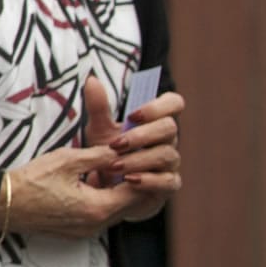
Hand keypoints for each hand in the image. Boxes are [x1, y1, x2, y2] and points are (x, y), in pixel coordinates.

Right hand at [2, 144, 150, 239]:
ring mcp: (85, 232)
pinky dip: (104, 202)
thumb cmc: (31, 181)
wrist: (2, 204)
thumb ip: (99, 156)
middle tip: (135, 163)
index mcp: (98, 207)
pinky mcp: (74, 233)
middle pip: (129, 205)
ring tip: (116, 173)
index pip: (137, 192)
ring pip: (115, 212)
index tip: (145, 158)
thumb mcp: (67, 160)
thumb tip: (121, 151)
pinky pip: (100, 218)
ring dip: (118, 194)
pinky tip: (95, 186)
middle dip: (134, 184)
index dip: (144, 173)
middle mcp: (96, 225)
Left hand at [99, 77, 183, 220]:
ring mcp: (171, 163)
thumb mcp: (99, 130)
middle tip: (115, 144)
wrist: (105, 188)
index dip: (157, 106)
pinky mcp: (168, 186)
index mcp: (155, 122)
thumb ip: (98, 107)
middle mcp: (168, 140)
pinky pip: (168, 181)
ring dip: (138, 159)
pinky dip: (148, 180)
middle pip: (170, 128)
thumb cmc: (107, 154)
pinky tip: (128, 181)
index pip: (173, 103)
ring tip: (112, 165)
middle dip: (142, 135)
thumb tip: (92, 79)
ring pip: (167, 154)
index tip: (132, 115)